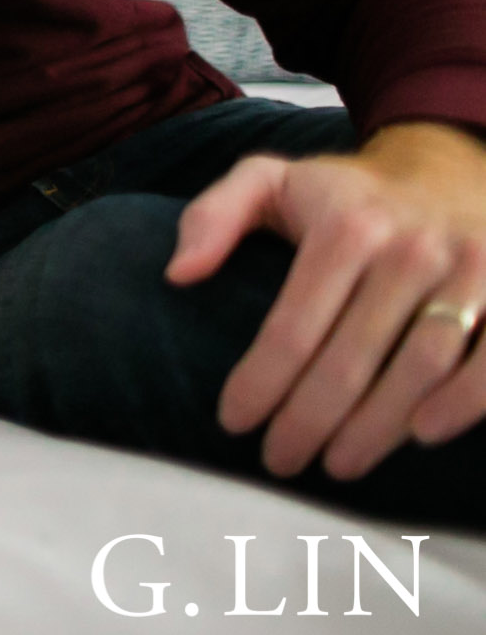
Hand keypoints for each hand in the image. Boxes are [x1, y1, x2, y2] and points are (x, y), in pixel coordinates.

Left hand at [167, 121, 485, 479]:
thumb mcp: (268, 182)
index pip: (293, 327)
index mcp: (344, 227)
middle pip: (351, 359)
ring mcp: (470, 270)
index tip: (234, 423)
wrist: (446, 170)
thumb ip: (212, 216)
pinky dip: (464, 402)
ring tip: (336, 465)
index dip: (260, 383)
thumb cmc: (346, 194)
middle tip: (280, 460)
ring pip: (419, 367)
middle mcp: (410, 248)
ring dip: (376, 428)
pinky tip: (422, 436)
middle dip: (309, 420)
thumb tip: (178, 274)